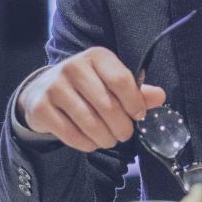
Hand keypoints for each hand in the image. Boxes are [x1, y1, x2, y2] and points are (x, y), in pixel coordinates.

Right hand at [17, 46, 166, 152]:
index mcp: (96, 57)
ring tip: (109, 139)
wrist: (42, 91)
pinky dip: (86, 144)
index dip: (134, 103)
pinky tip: (90, 141)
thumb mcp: (110, 82)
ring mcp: (54, 86)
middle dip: (121, 127)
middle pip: (108, 105)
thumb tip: (160, 96)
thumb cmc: (85, 88)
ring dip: (105, 138)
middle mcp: (73, 67)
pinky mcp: (41, 107)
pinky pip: (72, 134)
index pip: (121, 80)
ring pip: (90, 123)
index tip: (138, 116)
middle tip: (124, 134)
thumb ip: (135, 91)